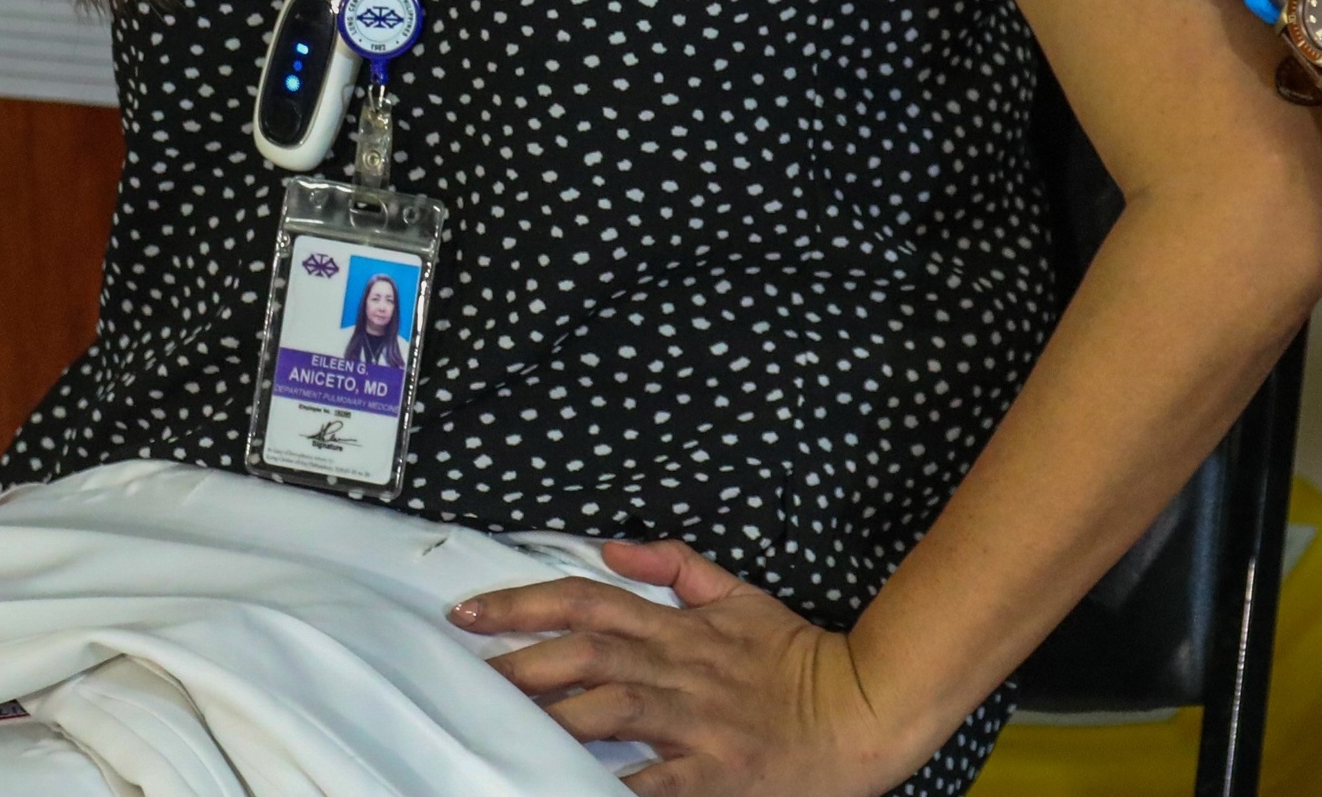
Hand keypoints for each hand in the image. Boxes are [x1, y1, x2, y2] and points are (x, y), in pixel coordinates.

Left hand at [460, 543, 916, 796]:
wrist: (861, 709)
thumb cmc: (797, 659)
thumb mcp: (743, 597)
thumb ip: (680, 569)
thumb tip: (614, 548)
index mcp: (680, 629)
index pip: (590, 602)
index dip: (526, 602)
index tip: (469, 612)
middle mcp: (678, 670)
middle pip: (586, 653)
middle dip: (518, 661)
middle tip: (460, 671)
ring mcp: (694, 723)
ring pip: (608, 710)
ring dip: (548, 716)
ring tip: (493, 724)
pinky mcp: (711, 774)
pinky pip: (650, 782)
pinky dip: (607, 784)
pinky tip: (564, 786)